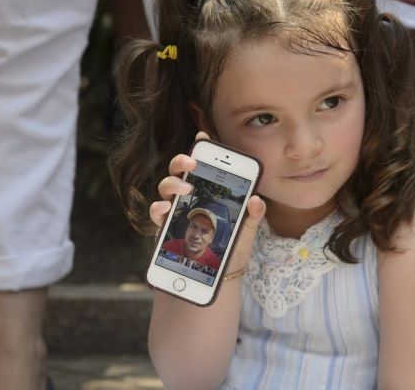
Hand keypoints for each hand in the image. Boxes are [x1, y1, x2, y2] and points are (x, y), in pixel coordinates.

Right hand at [148, 131, 265, 273]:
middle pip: (180, 170)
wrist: (216, 277)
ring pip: (166, 187)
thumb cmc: (231, 249)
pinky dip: (159, 208)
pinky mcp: (165, 227)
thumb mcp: (246, 232)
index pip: (204, 165)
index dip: (201, 147)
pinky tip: (166, 209)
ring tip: (185, 187)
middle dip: (182, 161)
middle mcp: (190, 196)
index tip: (203, 136)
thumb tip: (256, 200)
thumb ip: (252, 215)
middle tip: (192, 161)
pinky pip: (157, 212)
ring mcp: (175, 210)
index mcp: (210, 192)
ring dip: (172, 183)